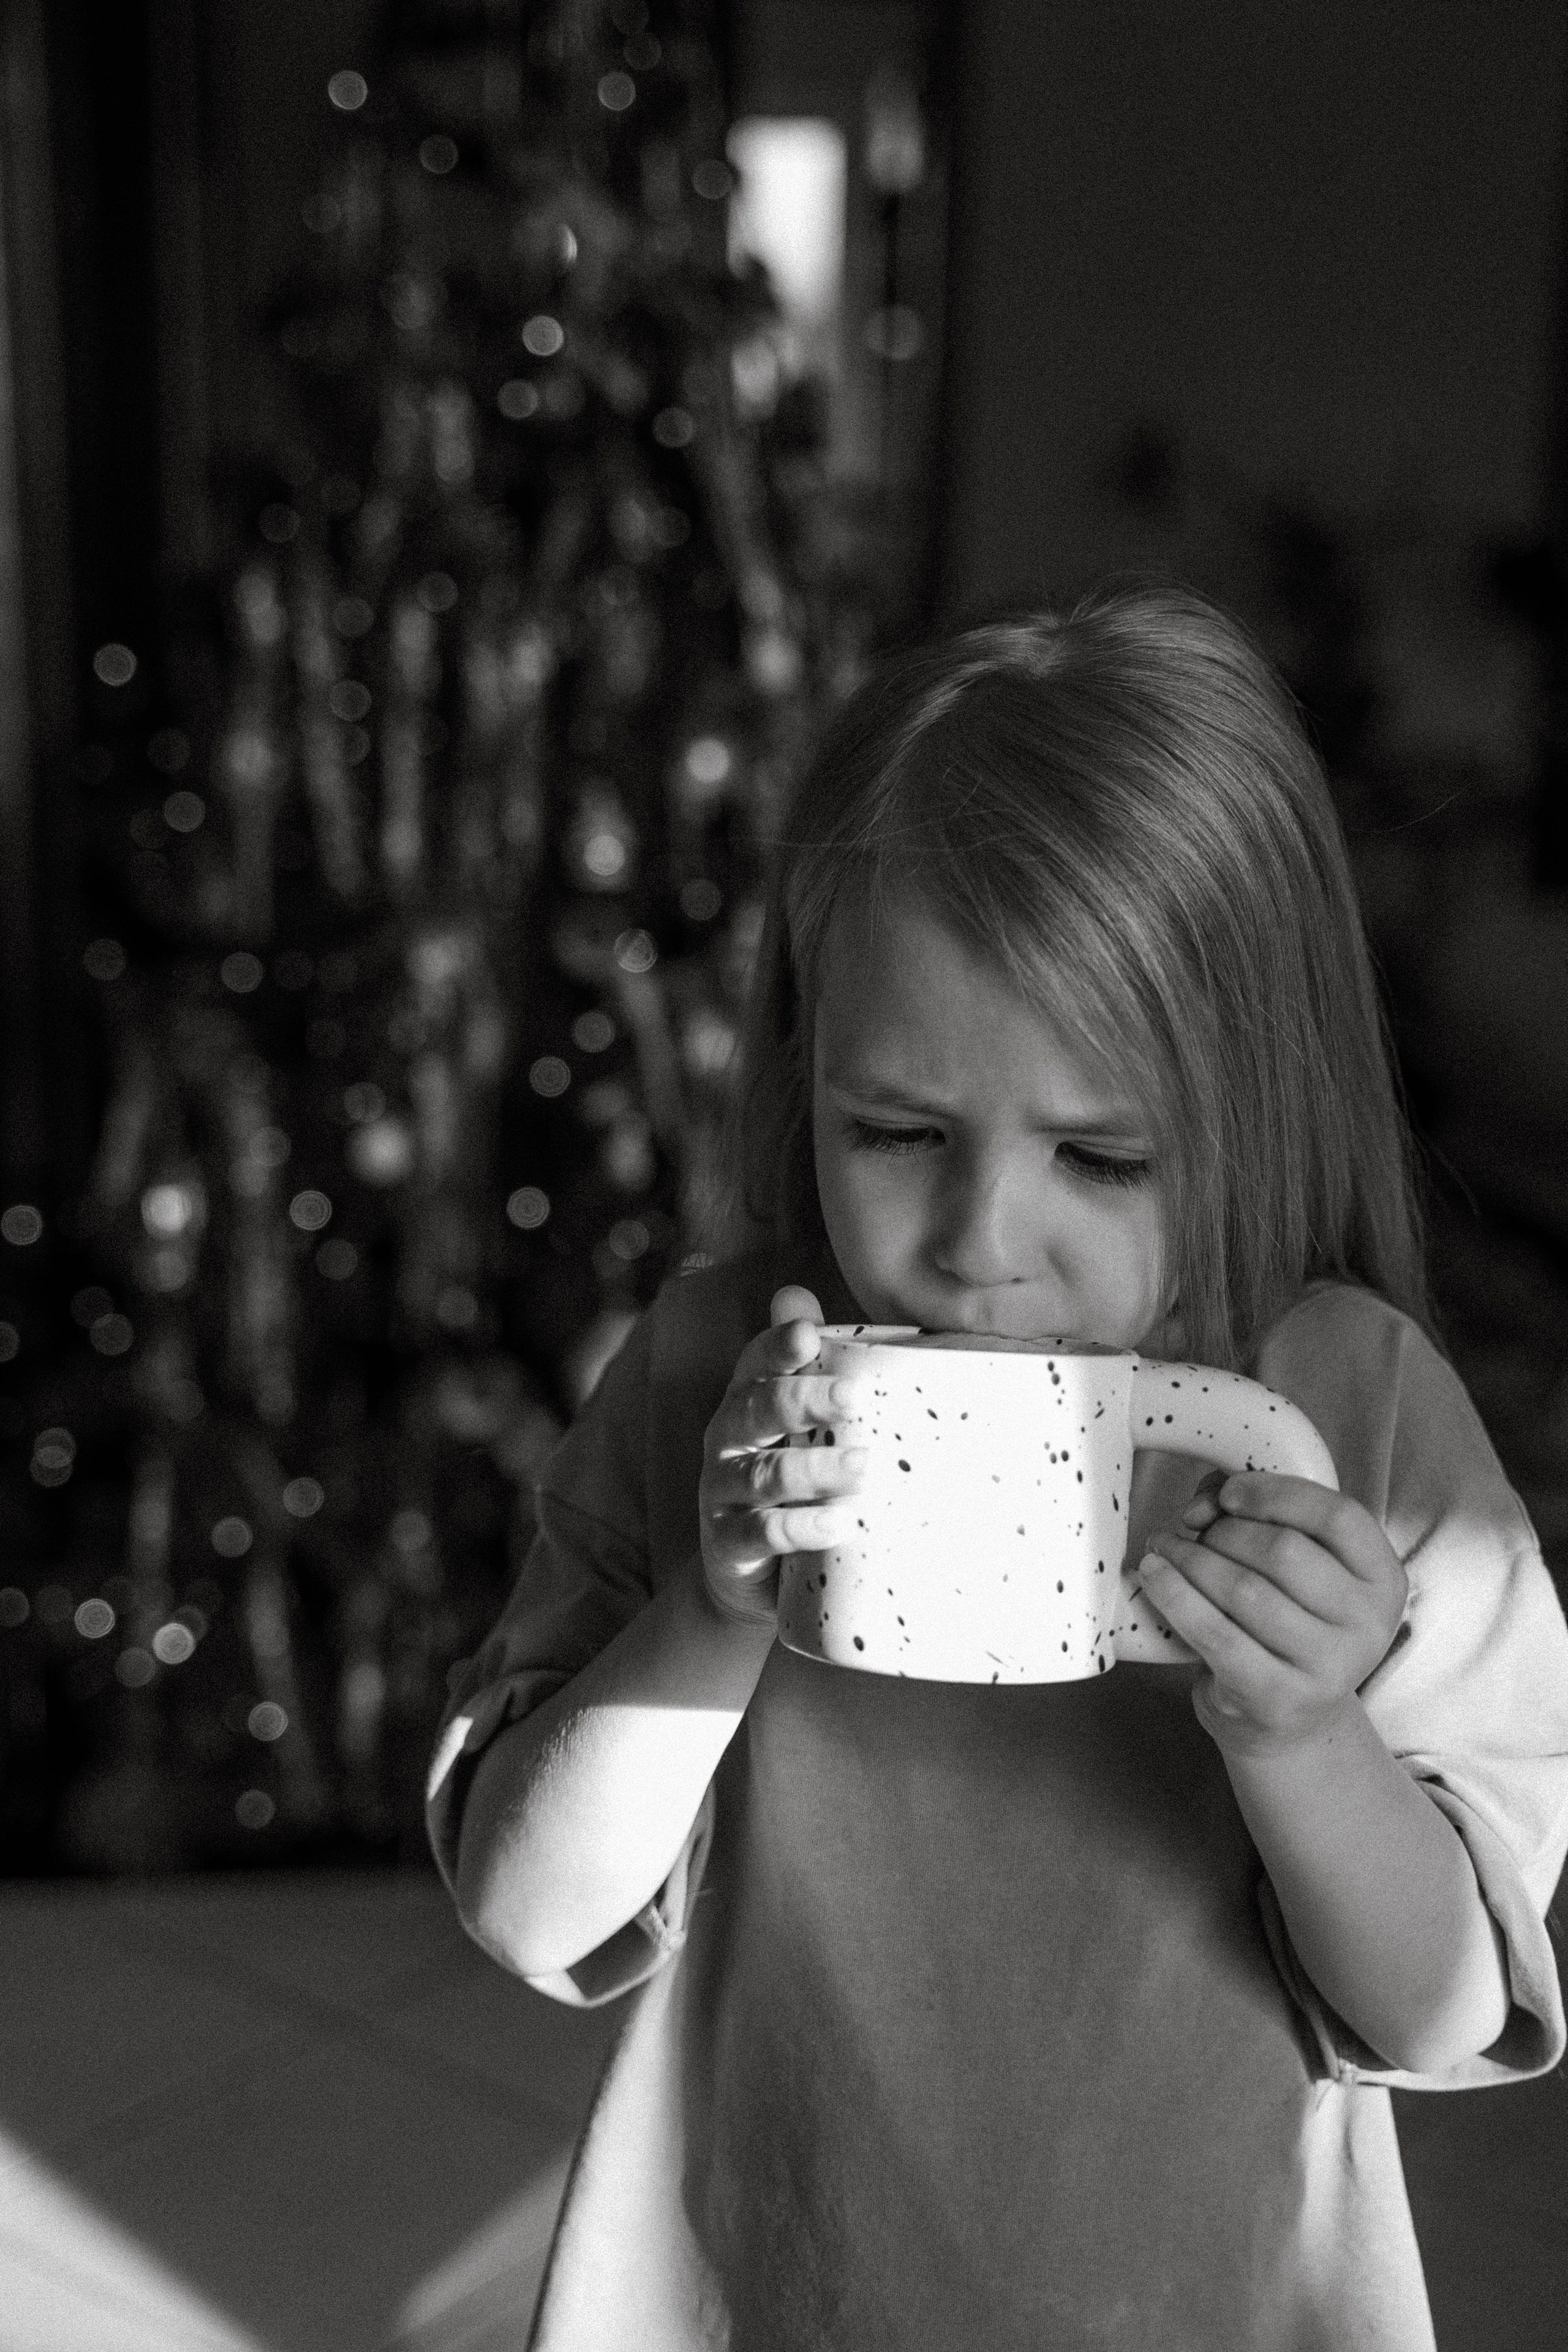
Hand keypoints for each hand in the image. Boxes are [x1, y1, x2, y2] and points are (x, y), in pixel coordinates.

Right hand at [698, 1287, 869, 1624]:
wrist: (749, 1577)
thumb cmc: (788, 1482)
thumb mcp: (796, 1424)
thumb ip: (802, 1365)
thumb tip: (794, 1290)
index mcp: (747, 1401)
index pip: (756, 1364)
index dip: (777, 1346)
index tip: (809, 1333)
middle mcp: (727, 1440)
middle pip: (758, 1410)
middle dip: (803, 1399)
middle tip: (855, 1396)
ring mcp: (724, 1493)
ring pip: (763, 1473)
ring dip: (813, 1468)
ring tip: (863, 1466)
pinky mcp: (730, 1545)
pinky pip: (762, 1534)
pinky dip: (799, 1528)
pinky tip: (840, 1524)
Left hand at [1137, 1473, 1408, 1752]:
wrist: (1287, 1718)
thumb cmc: (1287, 1618)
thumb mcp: (1298, 1566)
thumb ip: (1260, 1516)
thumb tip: (1204, 1505)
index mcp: (1382, 1579)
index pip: (1338, 1517)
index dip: (1276, 1493)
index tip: (1229, 1492)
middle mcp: (1368, 1627)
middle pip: (1284, 1551)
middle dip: (1224, 1531)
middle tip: (1193, 1531)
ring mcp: (1328, 1668)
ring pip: (1244, 1590)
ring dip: (1190, 1558)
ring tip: (1164, 1547)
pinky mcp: (1278, 1698)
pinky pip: (1215, 1633)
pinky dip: (1174, 1595)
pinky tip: (1153, 1574)